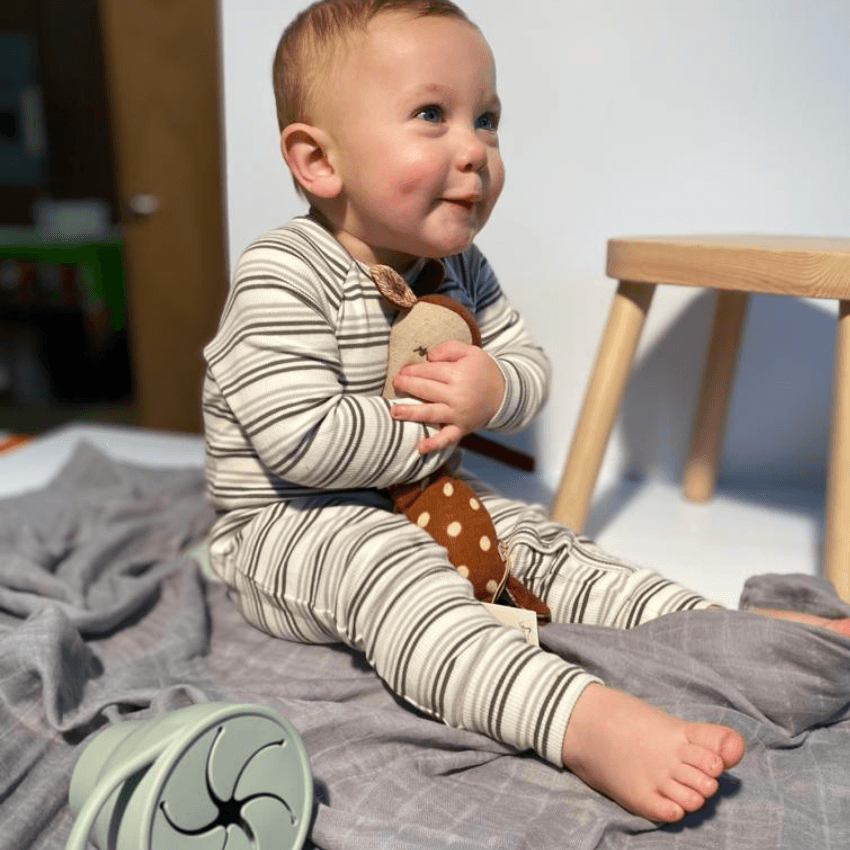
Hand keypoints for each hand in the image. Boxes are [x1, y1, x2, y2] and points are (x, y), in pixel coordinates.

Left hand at [390, 340, 504, 453]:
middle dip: (407, 385)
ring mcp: (458, 414)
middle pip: (425, 390)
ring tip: (394, 411)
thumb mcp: (470, 351)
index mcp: (458, 375)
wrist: (505, 394)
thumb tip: (429, 357)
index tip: (403, 371)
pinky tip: (420, 448)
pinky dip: (434, 444)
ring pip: (430, 413)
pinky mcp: (462, 428)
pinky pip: (446, 438)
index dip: (413, 370)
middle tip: (395, 383)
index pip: (429, 371)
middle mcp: (457, 396)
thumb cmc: (483, 371)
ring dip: (410, 412)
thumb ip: (448, 348)